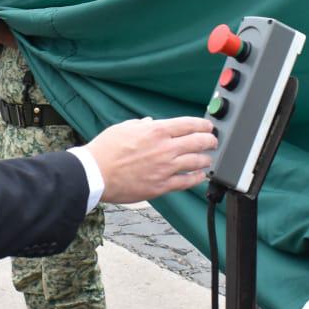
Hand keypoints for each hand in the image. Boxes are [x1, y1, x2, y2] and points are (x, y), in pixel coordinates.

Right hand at [85, 117, 216, 204]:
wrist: (95, 174)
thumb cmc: (106, 150)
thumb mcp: (124, 127)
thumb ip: (142, 124)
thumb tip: (150, 122)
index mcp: (156, 130)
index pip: (189, 124)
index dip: (203, 125)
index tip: (208, 126)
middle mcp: (165, 148)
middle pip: (199, 142)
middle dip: (210, 141)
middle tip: (213, 142)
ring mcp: (165, 168)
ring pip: (197, 162)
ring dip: (206, 160)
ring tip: (208, 159)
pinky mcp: (161, 186)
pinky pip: (186, 182)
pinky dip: (196, 178)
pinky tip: (200, 176)